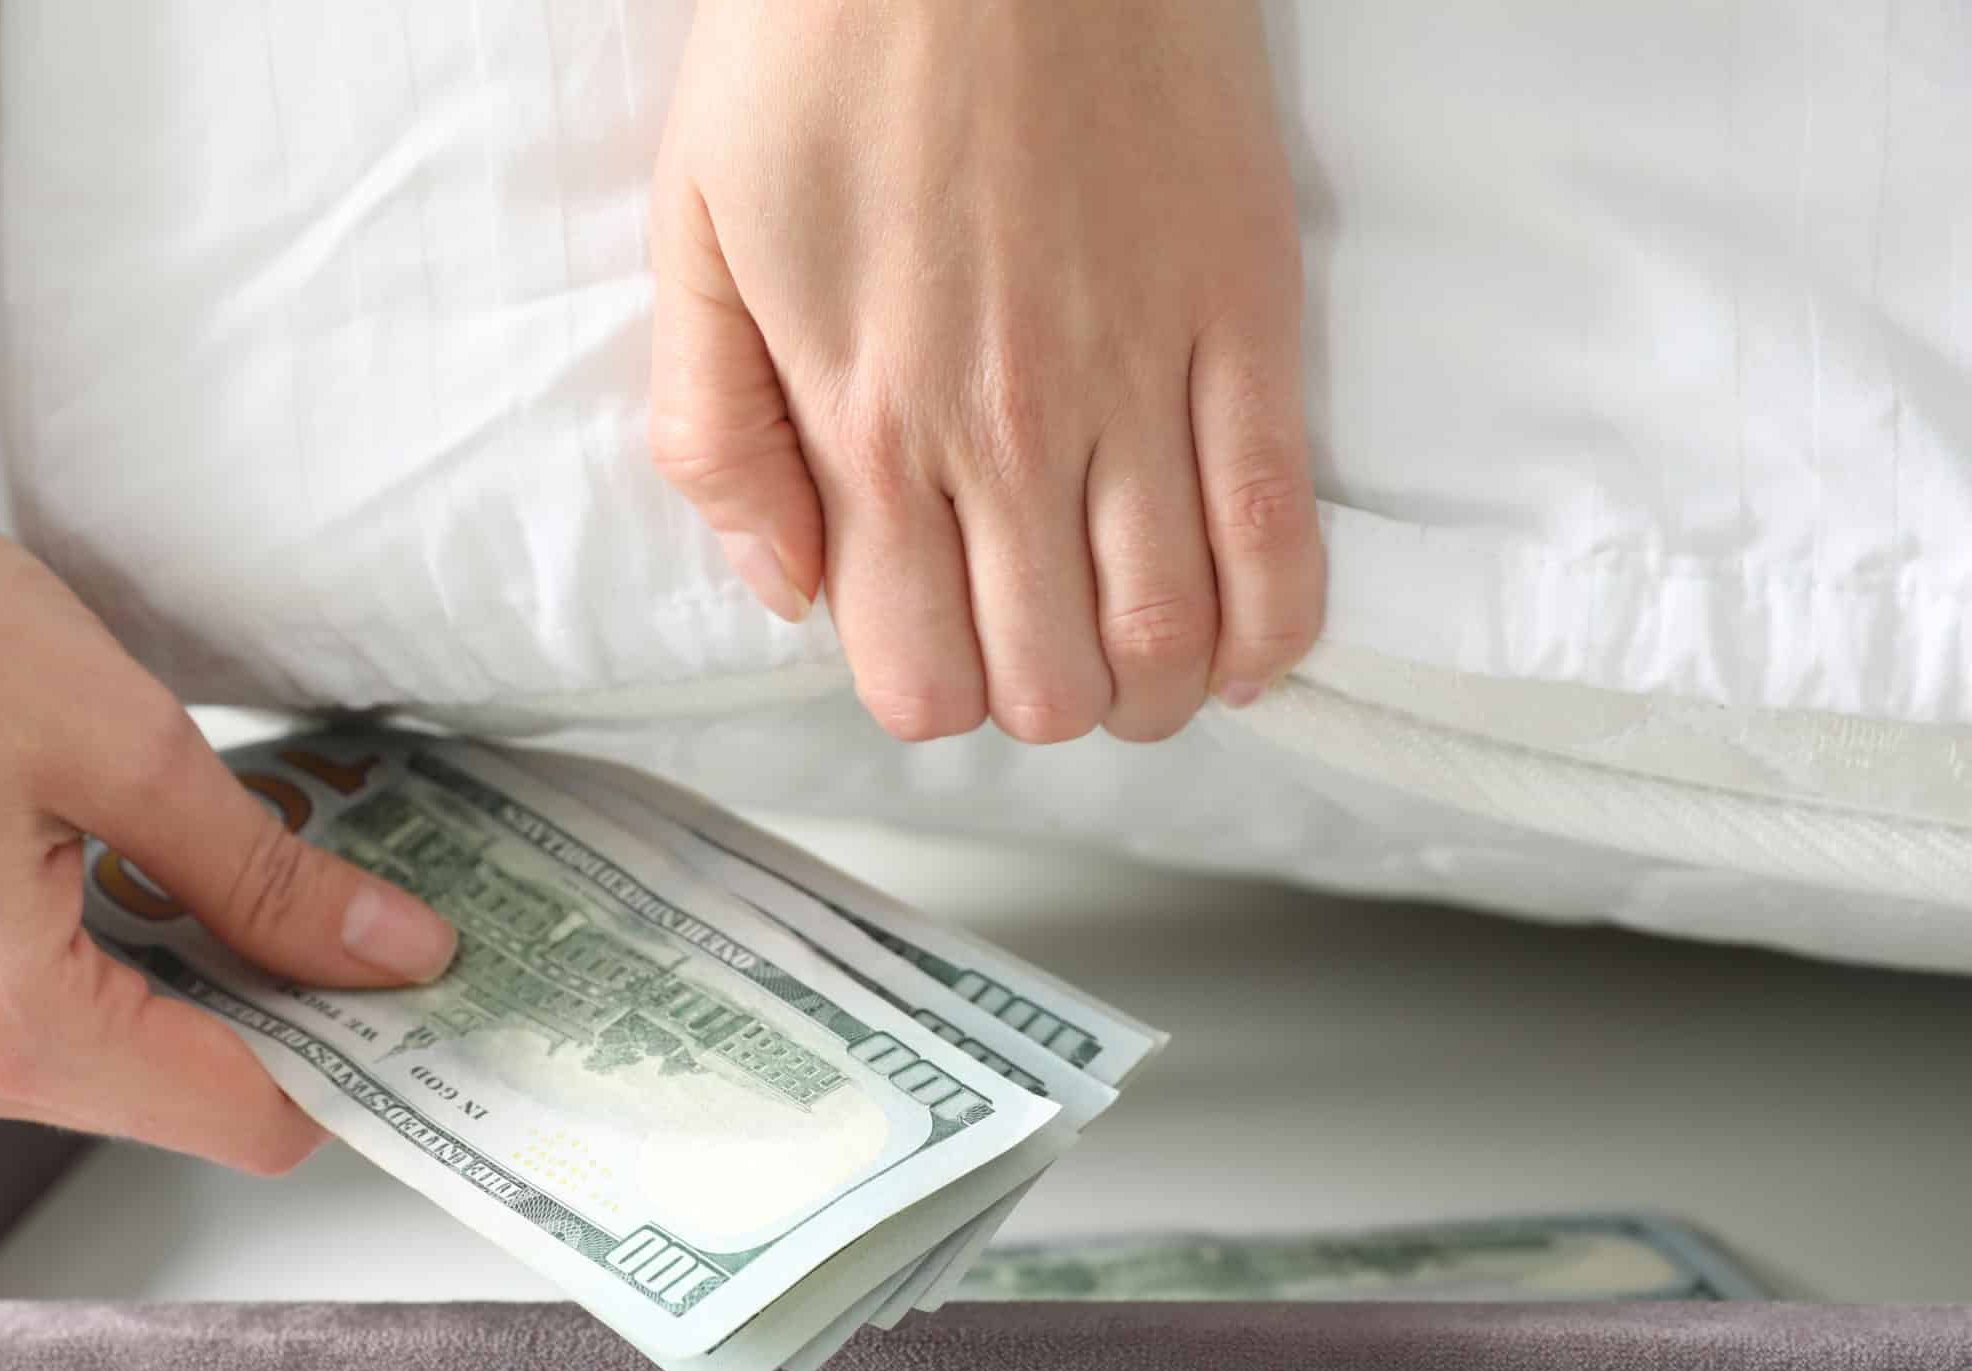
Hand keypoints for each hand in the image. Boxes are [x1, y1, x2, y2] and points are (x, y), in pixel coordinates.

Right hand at [0, 0, 455, 1172]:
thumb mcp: (130, 744)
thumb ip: (272, 878)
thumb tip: (400, 956)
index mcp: (1, 1024)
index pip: (245, 1117)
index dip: (362, 1062)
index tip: (445, 993)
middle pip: (185, 1096)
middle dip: (294, 1011)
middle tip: (391, 904)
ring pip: (120, 1057)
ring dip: (211, 974)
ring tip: (285, 857)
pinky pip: (47, 1014)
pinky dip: (128, 955)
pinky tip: (173, 856)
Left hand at [648, 0, 1323, 742]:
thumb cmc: (818, 48)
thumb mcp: (694, 236)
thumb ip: (717, 436)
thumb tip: (785, 592)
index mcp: (867, 427)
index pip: (918, 678)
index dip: (926, 692)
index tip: (929, 644)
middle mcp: (1009, 438)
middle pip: (1047, 686)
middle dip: (1033, 701)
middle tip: (1028, 649)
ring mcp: (1140, 384)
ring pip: (1167, 639)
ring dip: (1148, 688)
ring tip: (1130, 659)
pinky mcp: (1244, 317)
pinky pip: (1280, 530)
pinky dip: (1272, 626)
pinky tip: (1244, 647)